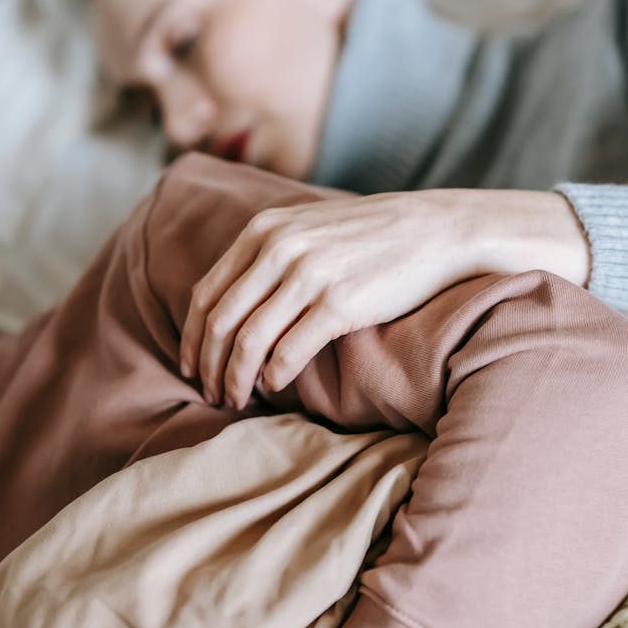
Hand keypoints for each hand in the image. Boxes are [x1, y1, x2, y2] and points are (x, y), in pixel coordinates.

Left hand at [180, 188, 589, 409]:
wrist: (436, 230)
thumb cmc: (371, 236)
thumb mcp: (308, 227)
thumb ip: (268, 255)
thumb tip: (229, 308)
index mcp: (264, 230)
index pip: (205, 294)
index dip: (191, 338)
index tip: (191, 366)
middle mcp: (279, 248)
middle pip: (219, 322)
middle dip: (207, 366)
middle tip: (210, 394)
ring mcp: (309, 275)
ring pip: (248, 342)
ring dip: (235, 380)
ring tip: (237, 400)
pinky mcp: (339, 303)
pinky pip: (288, 353)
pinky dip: (273, 377)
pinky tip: (275, 387)